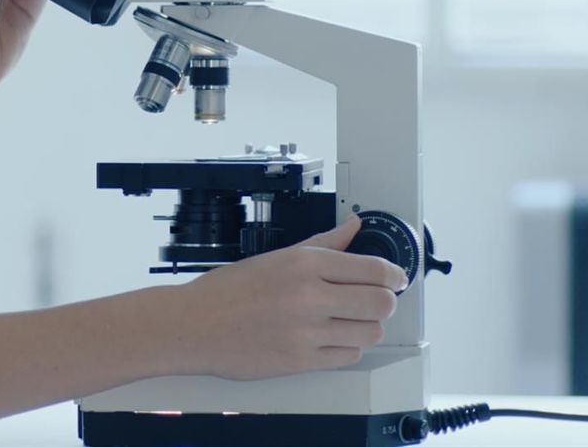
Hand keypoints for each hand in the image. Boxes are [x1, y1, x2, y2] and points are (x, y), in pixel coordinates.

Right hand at [171, 214, 409, 380]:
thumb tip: (353, 227)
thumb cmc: (226, 292)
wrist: (192, 325)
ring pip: (370, 333)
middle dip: (383, 301)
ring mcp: (306, 332)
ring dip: (366, 326)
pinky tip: (330, 337)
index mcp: (303, 264)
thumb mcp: (275, 257)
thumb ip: (322, 243)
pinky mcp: (301, 361)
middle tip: (372, 299)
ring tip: (348, 320)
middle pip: (381, 303)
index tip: (395, 277)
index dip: (394, 275)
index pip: (374, 269)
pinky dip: (346, 348)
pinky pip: (349, 356)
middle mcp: (308, 297)